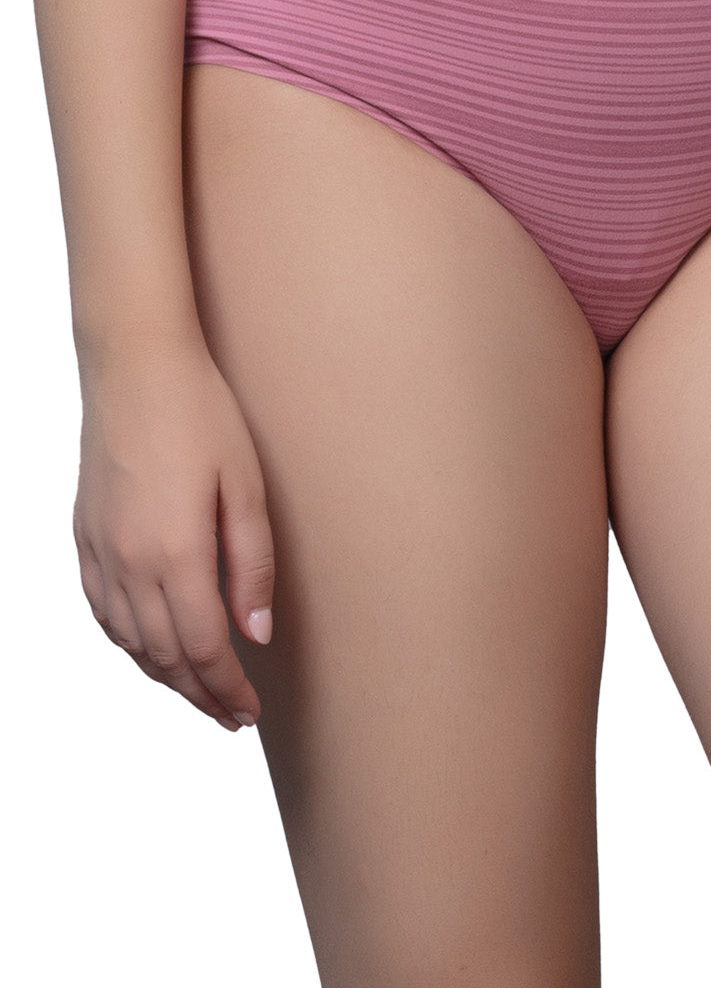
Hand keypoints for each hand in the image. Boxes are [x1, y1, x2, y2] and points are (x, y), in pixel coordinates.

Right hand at [73, 336, 274, 729]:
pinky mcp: (84, 536)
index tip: (249, 711)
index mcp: (175, 553)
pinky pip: (102, 612)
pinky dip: (127, 642)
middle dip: (200, 693)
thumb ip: (252, 566)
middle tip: (232, 716)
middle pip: (164, 656)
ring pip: (129, 641)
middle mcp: (128, 563)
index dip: (227, 688)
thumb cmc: (201, 414)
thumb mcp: (247, 486)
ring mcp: (99, 551)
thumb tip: (255, 635)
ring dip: (164, 675)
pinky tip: (148, 648)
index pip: (203, 649)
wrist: (135, 365)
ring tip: (198, 691)